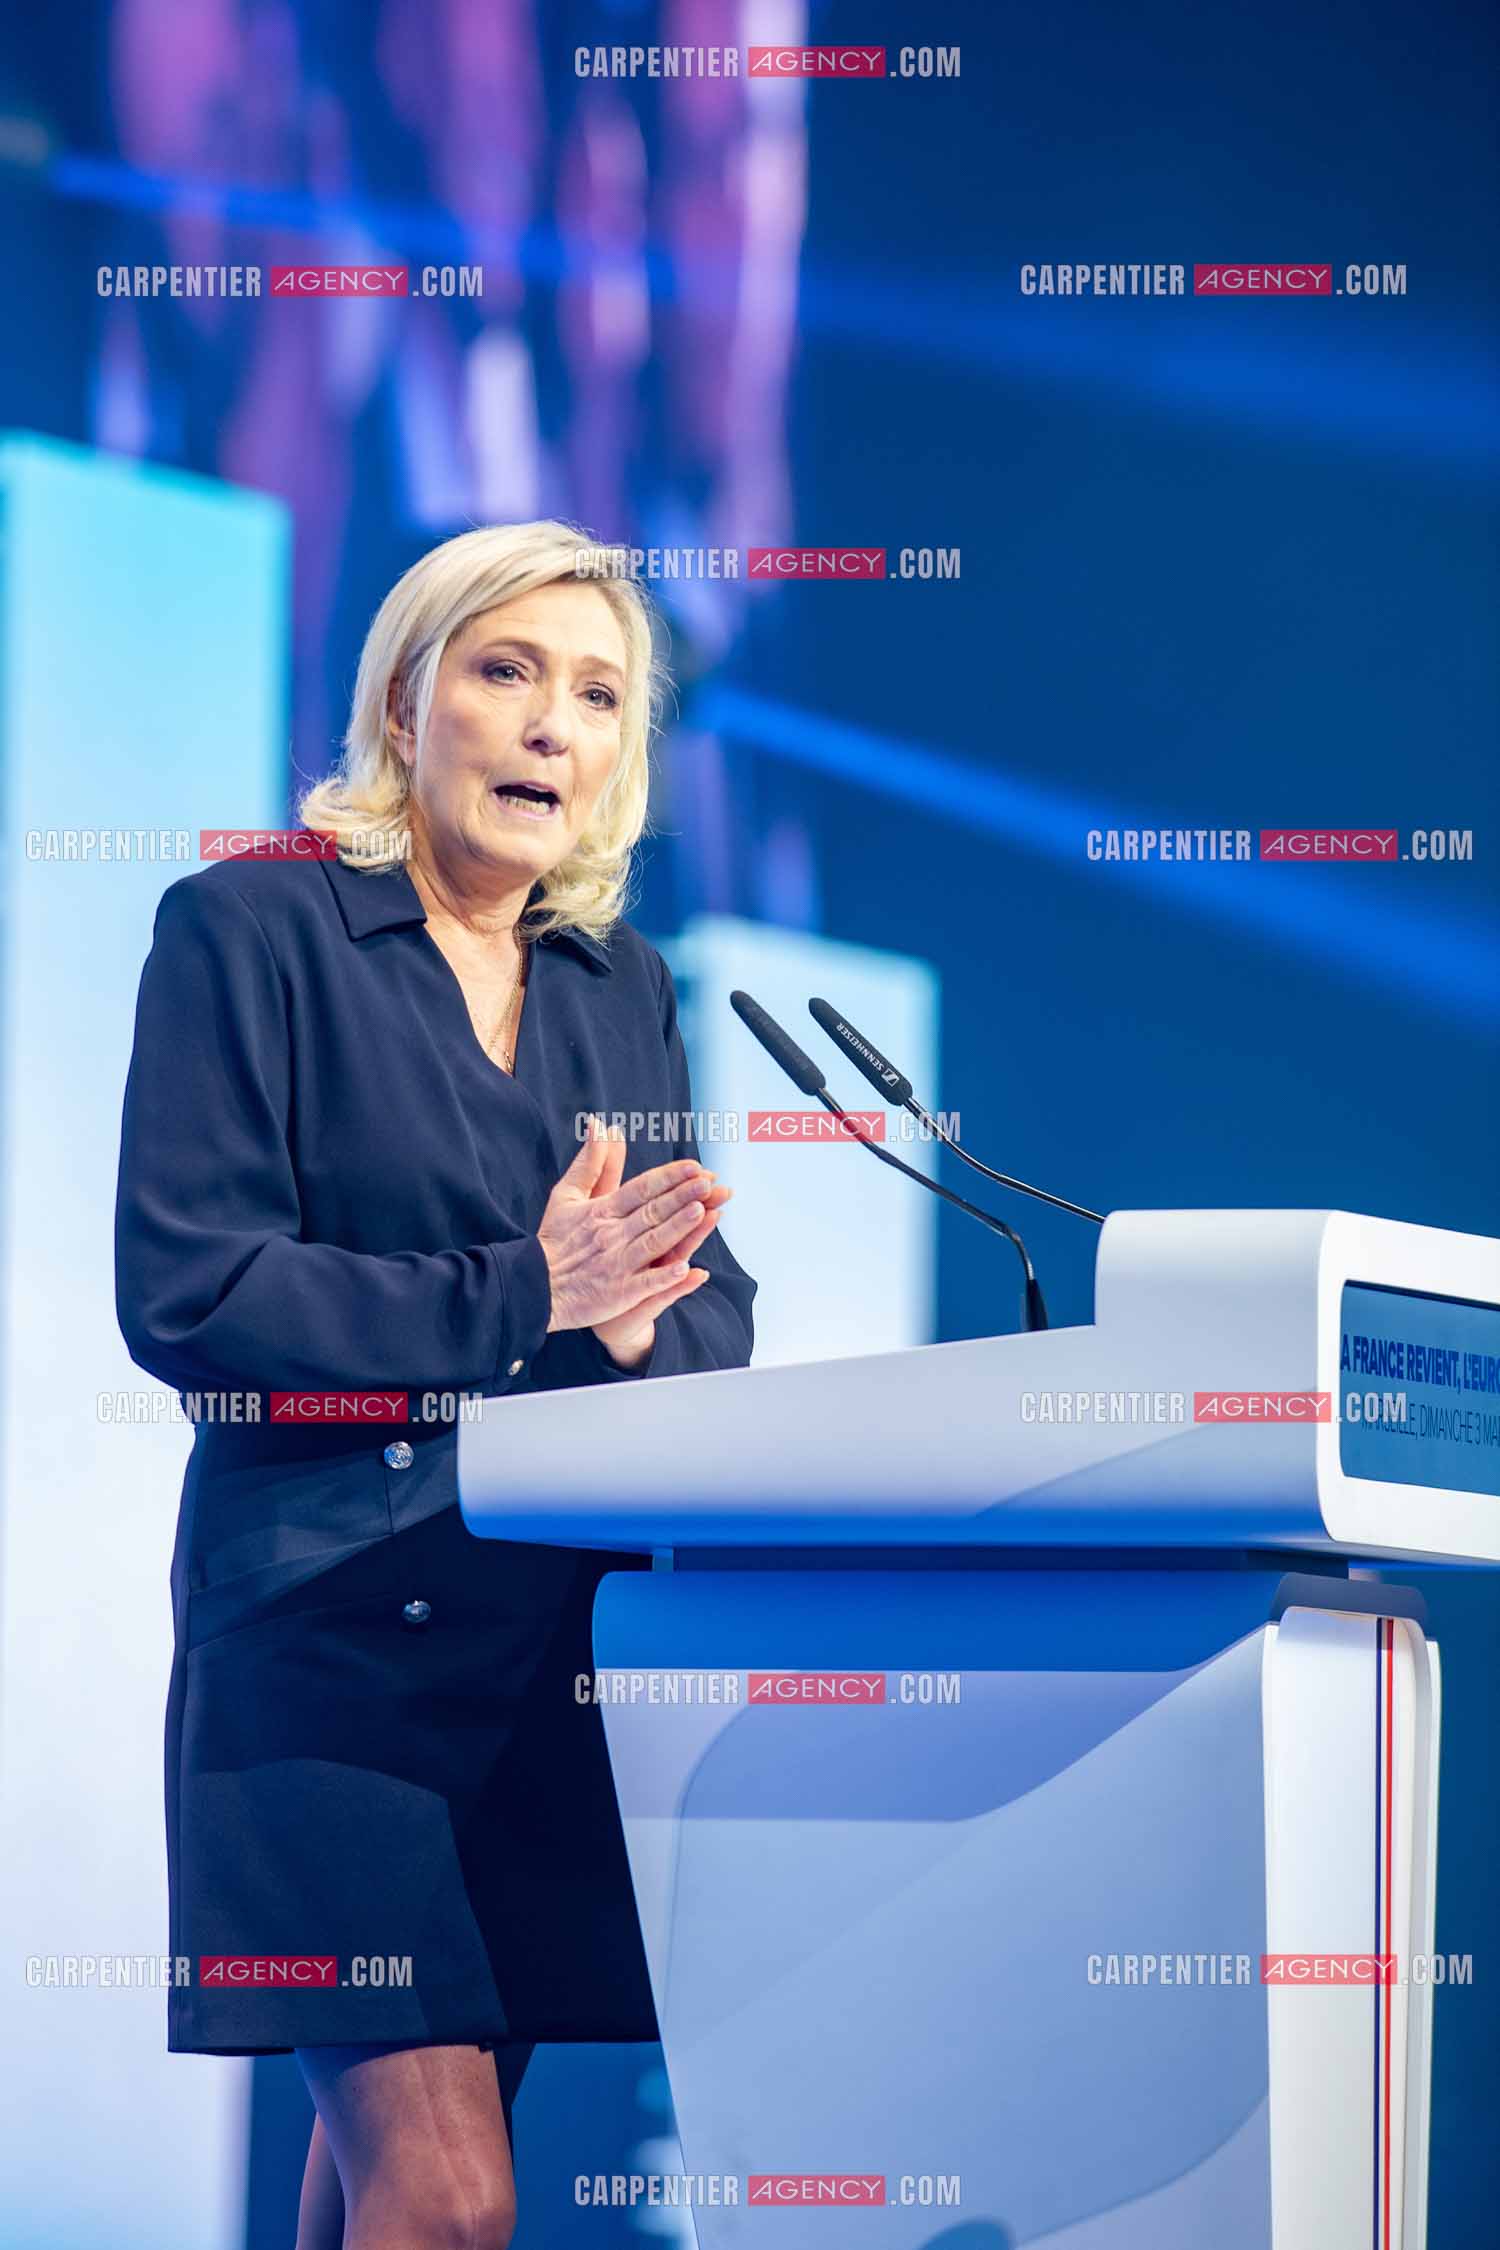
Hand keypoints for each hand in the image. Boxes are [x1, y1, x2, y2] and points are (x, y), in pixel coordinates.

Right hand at [537, 1120, 732, 1345]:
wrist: (534, 1286)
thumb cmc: (555, 1240)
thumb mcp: (567, 1195)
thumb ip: (590, 1162)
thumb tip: (599, 1124)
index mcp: (602, 1211)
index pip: (641, 1189)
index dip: (669, 1177)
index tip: (694, 1166)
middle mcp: (611, 1235)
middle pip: (652, 1212)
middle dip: (682, 1196)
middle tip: (709, 1183)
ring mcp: (616, 1265)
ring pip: (653, 1242)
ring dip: (678, 1227)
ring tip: (703, 1211)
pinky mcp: (617, 1294)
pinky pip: (645, 1284)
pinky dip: (664, 1277)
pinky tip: (687, 1269)